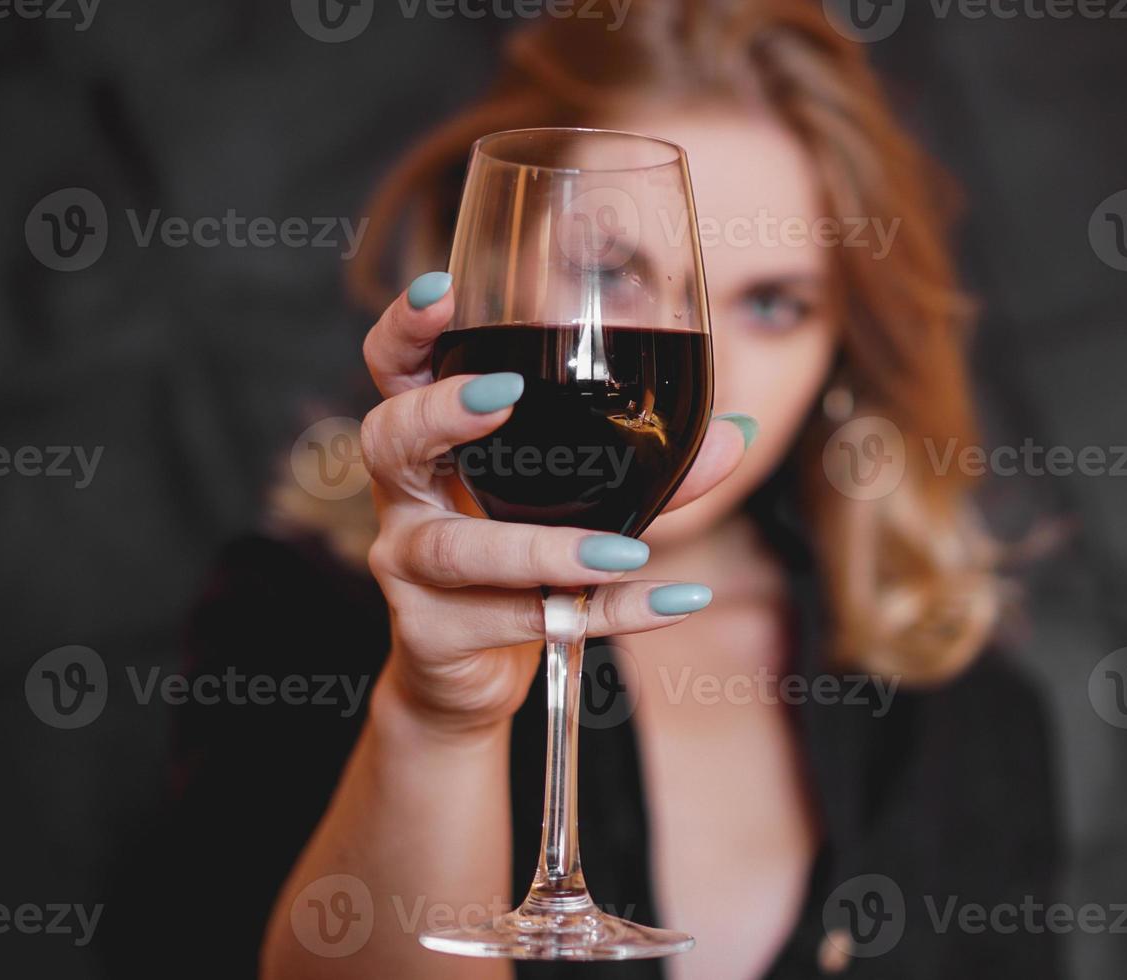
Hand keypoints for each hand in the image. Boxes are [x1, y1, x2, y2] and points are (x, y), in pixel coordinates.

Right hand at [359, 273, 747, 732]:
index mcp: (431, 444)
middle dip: (442, 411)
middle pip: (391, 440)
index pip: (395, 371)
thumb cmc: (516, 565)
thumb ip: (650, 470)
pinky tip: (674, 599)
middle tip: (507, 393)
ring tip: (627, 549)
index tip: (442, 292)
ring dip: (547, 547)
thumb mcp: (577, 505)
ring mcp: (408, 569)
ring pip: (460, 551)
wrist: (466, 674)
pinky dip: (609, 613)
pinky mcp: (433, 636)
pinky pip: (520, 622)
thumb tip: (735, 436)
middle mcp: (405, 497)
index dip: (405, 329)